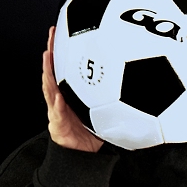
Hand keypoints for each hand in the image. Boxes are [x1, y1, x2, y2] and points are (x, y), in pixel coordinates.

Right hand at [42, 26, 103, 152]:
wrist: (82, 155)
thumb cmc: (92, 131)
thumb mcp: (104, 111)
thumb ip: (114, 97)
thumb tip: (139, 83)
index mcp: (71, 94)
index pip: (66, 68)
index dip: (64, 49)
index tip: (65, 31)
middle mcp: (62, 99)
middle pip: (54, 72)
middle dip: (52, 53)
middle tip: (52, 34)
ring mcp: (57, 111)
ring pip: (50, 88)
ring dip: (48, 72)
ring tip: (47, 56)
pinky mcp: (57, 126)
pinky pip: (57, 114)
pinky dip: (58, 105)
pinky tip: (60, 96)